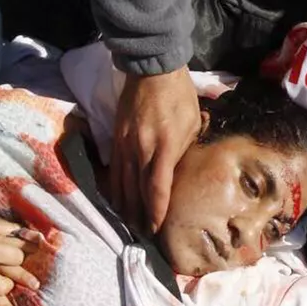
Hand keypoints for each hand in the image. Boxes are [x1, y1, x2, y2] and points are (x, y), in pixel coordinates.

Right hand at [109, 68, 201, 231]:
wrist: (152, 70)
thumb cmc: (180, 96)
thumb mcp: (193, 123)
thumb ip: (186, 150)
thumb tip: (181, 171)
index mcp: (165, 146)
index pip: (158, 187)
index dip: (156, 210)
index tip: (156, 227)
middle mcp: (142, 149)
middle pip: (138, 190)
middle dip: (140, 214)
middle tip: (143, 235)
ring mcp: (125, 144)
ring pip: (122, 182)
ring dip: (125, 205)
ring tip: (128, 224)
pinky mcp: (115, 137)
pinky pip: (113, 168)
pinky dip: (114, 187)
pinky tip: (116, 199)